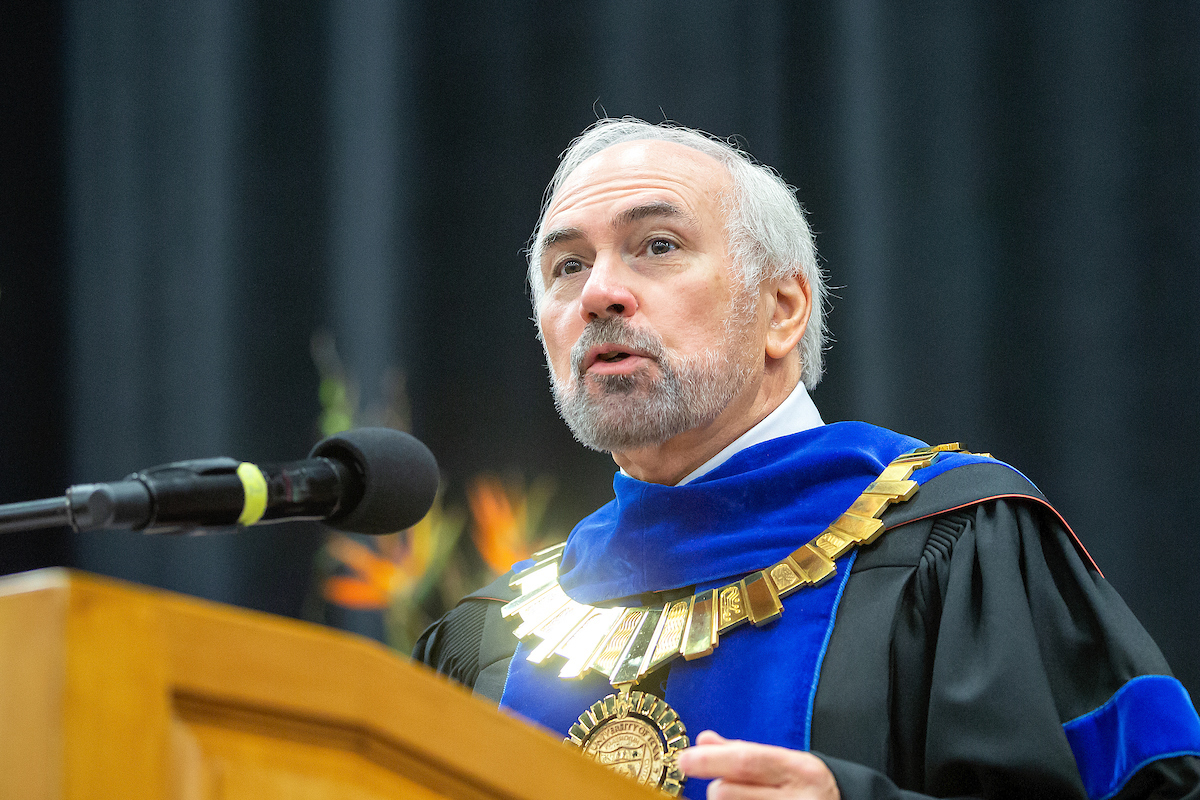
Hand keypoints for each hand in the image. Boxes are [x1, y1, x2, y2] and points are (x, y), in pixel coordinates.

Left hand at [676, 730, 839, 799]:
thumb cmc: (809, 786)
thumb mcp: (786, 762)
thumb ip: (744, 751)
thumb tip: (704, 740)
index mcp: (798, 770)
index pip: (746, 761)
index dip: (711, 760)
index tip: (684, 759)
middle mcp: (798, 799)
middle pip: (728, 792)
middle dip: (717, 787)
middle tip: (728, 786)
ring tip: (747, 798)